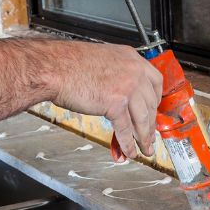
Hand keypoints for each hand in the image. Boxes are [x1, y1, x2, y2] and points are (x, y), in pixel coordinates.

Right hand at [49, 42, 162, 159]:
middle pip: (150, 103)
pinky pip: (125, 129)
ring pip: (142, 119)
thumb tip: (120, 93)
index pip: (155, 81)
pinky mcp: (115, 104)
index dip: (156, 100)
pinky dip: (127, 143)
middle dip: (151, 124)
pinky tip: (129, 151)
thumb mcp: (102, 60)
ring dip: (144, 138)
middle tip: (150, 135)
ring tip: (145, 149)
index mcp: (130, 58)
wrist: (54, 67)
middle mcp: (133, 71)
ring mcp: (127, 88)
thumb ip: (116, 74)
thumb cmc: (69, 64)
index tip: (154, 110)